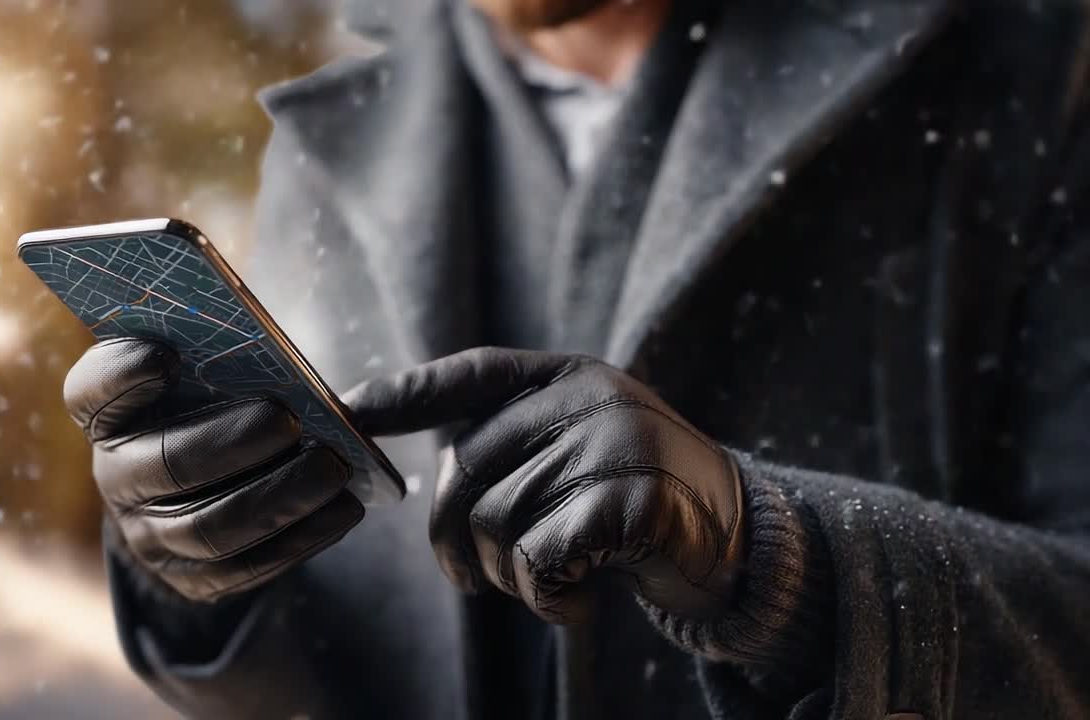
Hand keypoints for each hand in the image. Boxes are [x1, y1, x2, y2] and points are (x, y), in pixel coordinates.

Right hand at [65, 338, 362, 602]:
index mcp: (110, 413)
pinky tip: (342, 511)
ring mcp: (148, 534)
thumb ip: (229, 360)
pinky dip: (300, 539)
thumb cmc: (211, 405)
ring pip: (209, 528)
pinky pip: (243, 570)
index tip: (168, 356)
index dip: (123, 374)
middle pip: (165, 466)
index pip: (92, 391)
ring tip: (332, 468)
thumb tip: (290, 369)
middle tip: (289, 421)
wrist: (203, 484)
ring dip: (278, 498)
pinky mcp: (190, 578)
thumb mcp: (207, 374)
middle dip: (231, 444)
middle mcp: (116, 475)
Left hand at [344, 347, 745, 622]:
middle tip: (471, 580)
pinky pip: (538, 559)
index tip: (349, 409)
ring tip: (552, 586)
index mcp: (573, 377)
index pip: (477, 371)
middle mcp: (591, 395)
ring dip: (508, 579)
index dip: (409, 391)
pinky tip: (580, 602)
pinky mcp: (631, 500)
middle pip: (467, 470)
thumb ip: (521, 448)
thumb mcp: (583, 456)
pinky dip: (546, 599)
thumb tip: (431, 482)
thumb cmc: (640, 505)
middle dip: (454, 540)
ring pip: (495, 521)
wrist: (740, 546)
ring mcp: (615, 441)